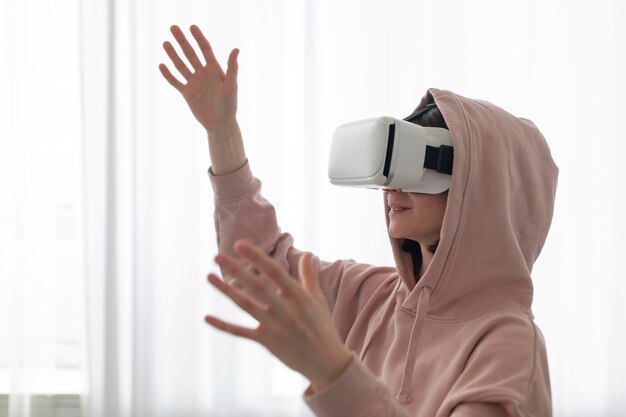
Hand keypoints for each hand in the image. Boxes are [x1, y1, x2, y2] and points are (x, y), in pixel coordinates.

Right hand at [159, 25, 238, 131]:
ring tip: (165, 43)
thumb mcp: (231, 85)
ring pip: (181, 65)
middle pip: (190, 54)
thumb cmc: (229, 105)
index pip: (205, 49)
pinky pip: (175, 82)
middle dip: (182, 41)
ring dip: (173, 54)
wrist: (220, 123)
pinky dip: (168, 75)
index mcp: (214, 69)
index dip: (198, 38)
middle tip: (173, 28)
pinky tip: (161, 65)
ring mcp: (194, 82)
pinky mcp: (187, 93)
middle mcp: (203, 73)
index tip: (191, 27)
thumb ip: (232, 67)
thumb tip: (236, 49)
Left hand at [205, 240, 352, 390]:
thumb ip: (309, 276)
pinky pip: (241, 332)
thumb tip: (306, 254)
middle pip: (257, 286)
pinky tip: (206, 317)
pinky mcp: (267, 342)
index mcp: (298, 296)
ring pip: (246, 305)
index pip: (275, 272)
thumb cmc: (322, 327)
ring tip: (209, 276)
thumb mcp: (318, 300)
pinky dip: (223, 326)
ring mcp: (275, 327)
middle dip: (236, 270)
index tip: (240, 244)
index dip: (257, 258)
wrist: (326, 362)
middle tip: (217, 255)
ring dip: (226, 291)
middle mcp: (285, 310)